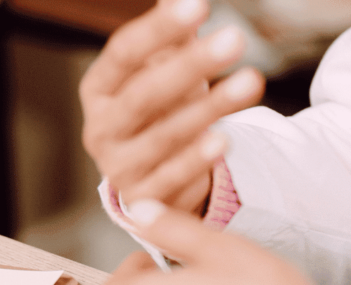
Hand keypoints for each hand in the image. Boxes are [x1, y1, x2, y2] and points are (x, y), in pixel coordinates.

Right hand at [79, 0, 264, 214]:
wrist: (152, 174)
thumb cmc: (160, 109)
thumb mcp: (162, 67)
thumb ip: (171, 31)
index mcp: (98, 89)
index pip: (122, 54)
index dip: (159, 29)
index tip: (199, 4)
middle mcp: (100, 129)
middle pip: (143, 95)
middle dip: (190, 66)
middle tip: (235, 37)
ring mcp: (118, 167)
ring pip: (162, 137)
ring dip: (209, 109)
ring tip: (252, 81)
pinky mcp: (143, 199)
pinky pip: (171, 178)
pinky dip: (196, 160)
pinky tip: (223, 139)